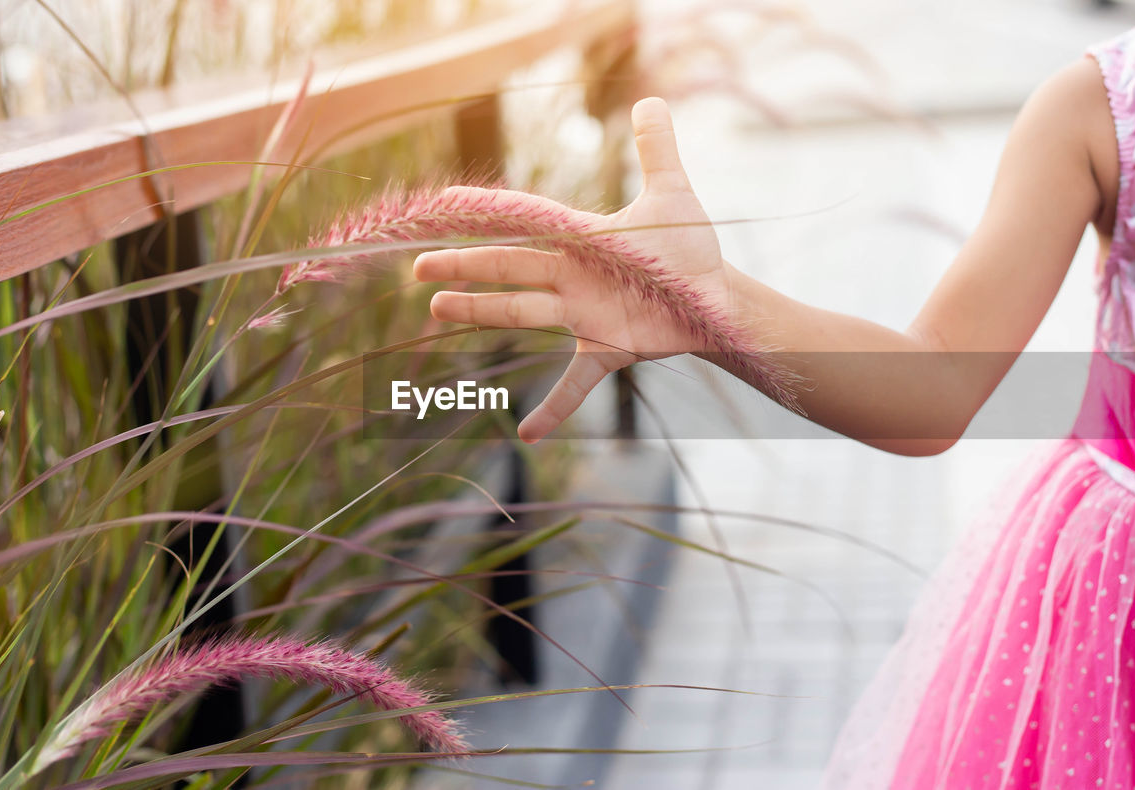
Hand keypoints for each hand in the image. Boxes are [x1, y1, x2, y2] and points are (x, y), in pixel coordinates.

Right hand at [413, 97, 730, 442]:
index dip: (485, 210)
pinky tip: (528, 435)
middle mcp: (572, 276)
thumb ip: (658, 149)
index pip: (524, 218)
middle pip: (509, 266)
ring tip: (438, 310)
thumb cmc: (692, 250)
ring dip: (483, 312)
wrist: (717, 300)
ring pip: (524, 312)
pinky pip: (576, 384)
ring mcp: (583, 315)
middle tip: (417, 267)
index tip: (444, 204)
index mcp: (581, 239)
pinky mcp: (606, 349)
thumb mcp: (674, 197)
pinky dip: (555, 408)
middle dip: (464, 264)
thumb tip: (650, 100)